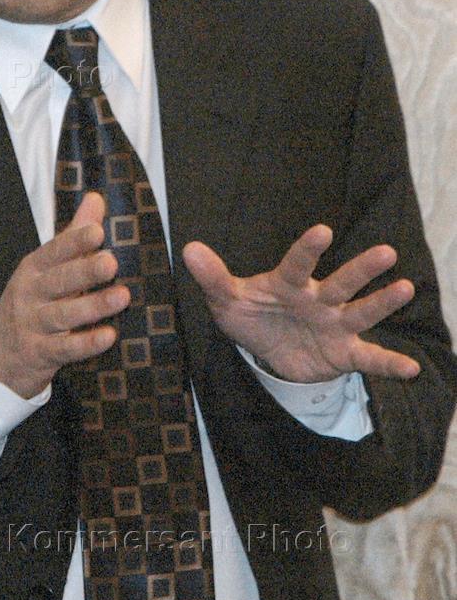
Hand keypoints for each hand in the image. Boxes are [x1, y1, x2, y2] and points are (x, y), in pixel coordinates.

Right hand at [0, 192, 129, 397]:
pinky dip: (86, 343)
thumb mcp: (47, 268)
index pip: (54, 251)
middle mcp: (30, 294)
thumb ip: (74, 236)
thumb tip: (96, 198)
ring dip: (93, 306)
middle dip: (85, 271)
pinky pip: (64, 349)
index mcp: (33, 268)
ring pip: (64, 314)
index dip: (75, 242)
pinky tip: (109, 336)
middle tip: (111, 263)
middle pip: (59, 281)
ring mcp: (32, 324)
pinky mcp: (39, 353)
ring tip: (122, 297)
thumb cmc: (34, 301)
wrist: (0, 353)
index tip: (98, 232)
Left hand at [182, 224, 420, 382]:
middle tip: (387, 252)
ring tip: (405, 287)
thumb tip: (188, 248)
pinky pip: (369, 358)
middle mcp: (318, 299)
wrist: (268, 351)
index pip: (297, 264)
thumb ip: (212, 276)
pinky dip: (388, 364)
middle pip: (341, 282)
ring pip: (361, 312)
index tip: (322, 231)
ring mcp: (334, 325)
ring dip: (383, 302)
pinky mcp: (343, 352)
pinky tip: (411, 369)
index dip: (308, 249)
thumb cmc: (250, 314)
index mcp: (288, 283)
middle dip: (362, 269)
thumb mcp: (226, 299)